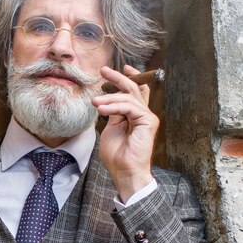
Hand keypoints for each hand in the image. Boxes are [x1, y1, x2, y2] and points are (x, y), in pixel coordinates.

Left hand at [92, 64, 158, 202]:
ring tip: (95, 103)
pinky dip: (114, 106)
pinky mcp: (148, 122)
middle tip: (103, 70)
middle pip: (133, 89)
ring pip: (128, 97)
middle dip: (118, 78)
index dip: (127, 78)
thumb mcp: (111, 129)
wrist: (125, 172)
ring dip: (109, 98)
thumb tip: (107, 101)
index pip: (134, 92)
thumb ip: (113, 114)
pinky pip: (129, 107)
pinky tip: (102, 110)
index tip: (115, 70)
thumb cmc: (117, 156)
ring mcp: (147, 118)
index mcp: (135, 116)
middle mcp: (144, 115)